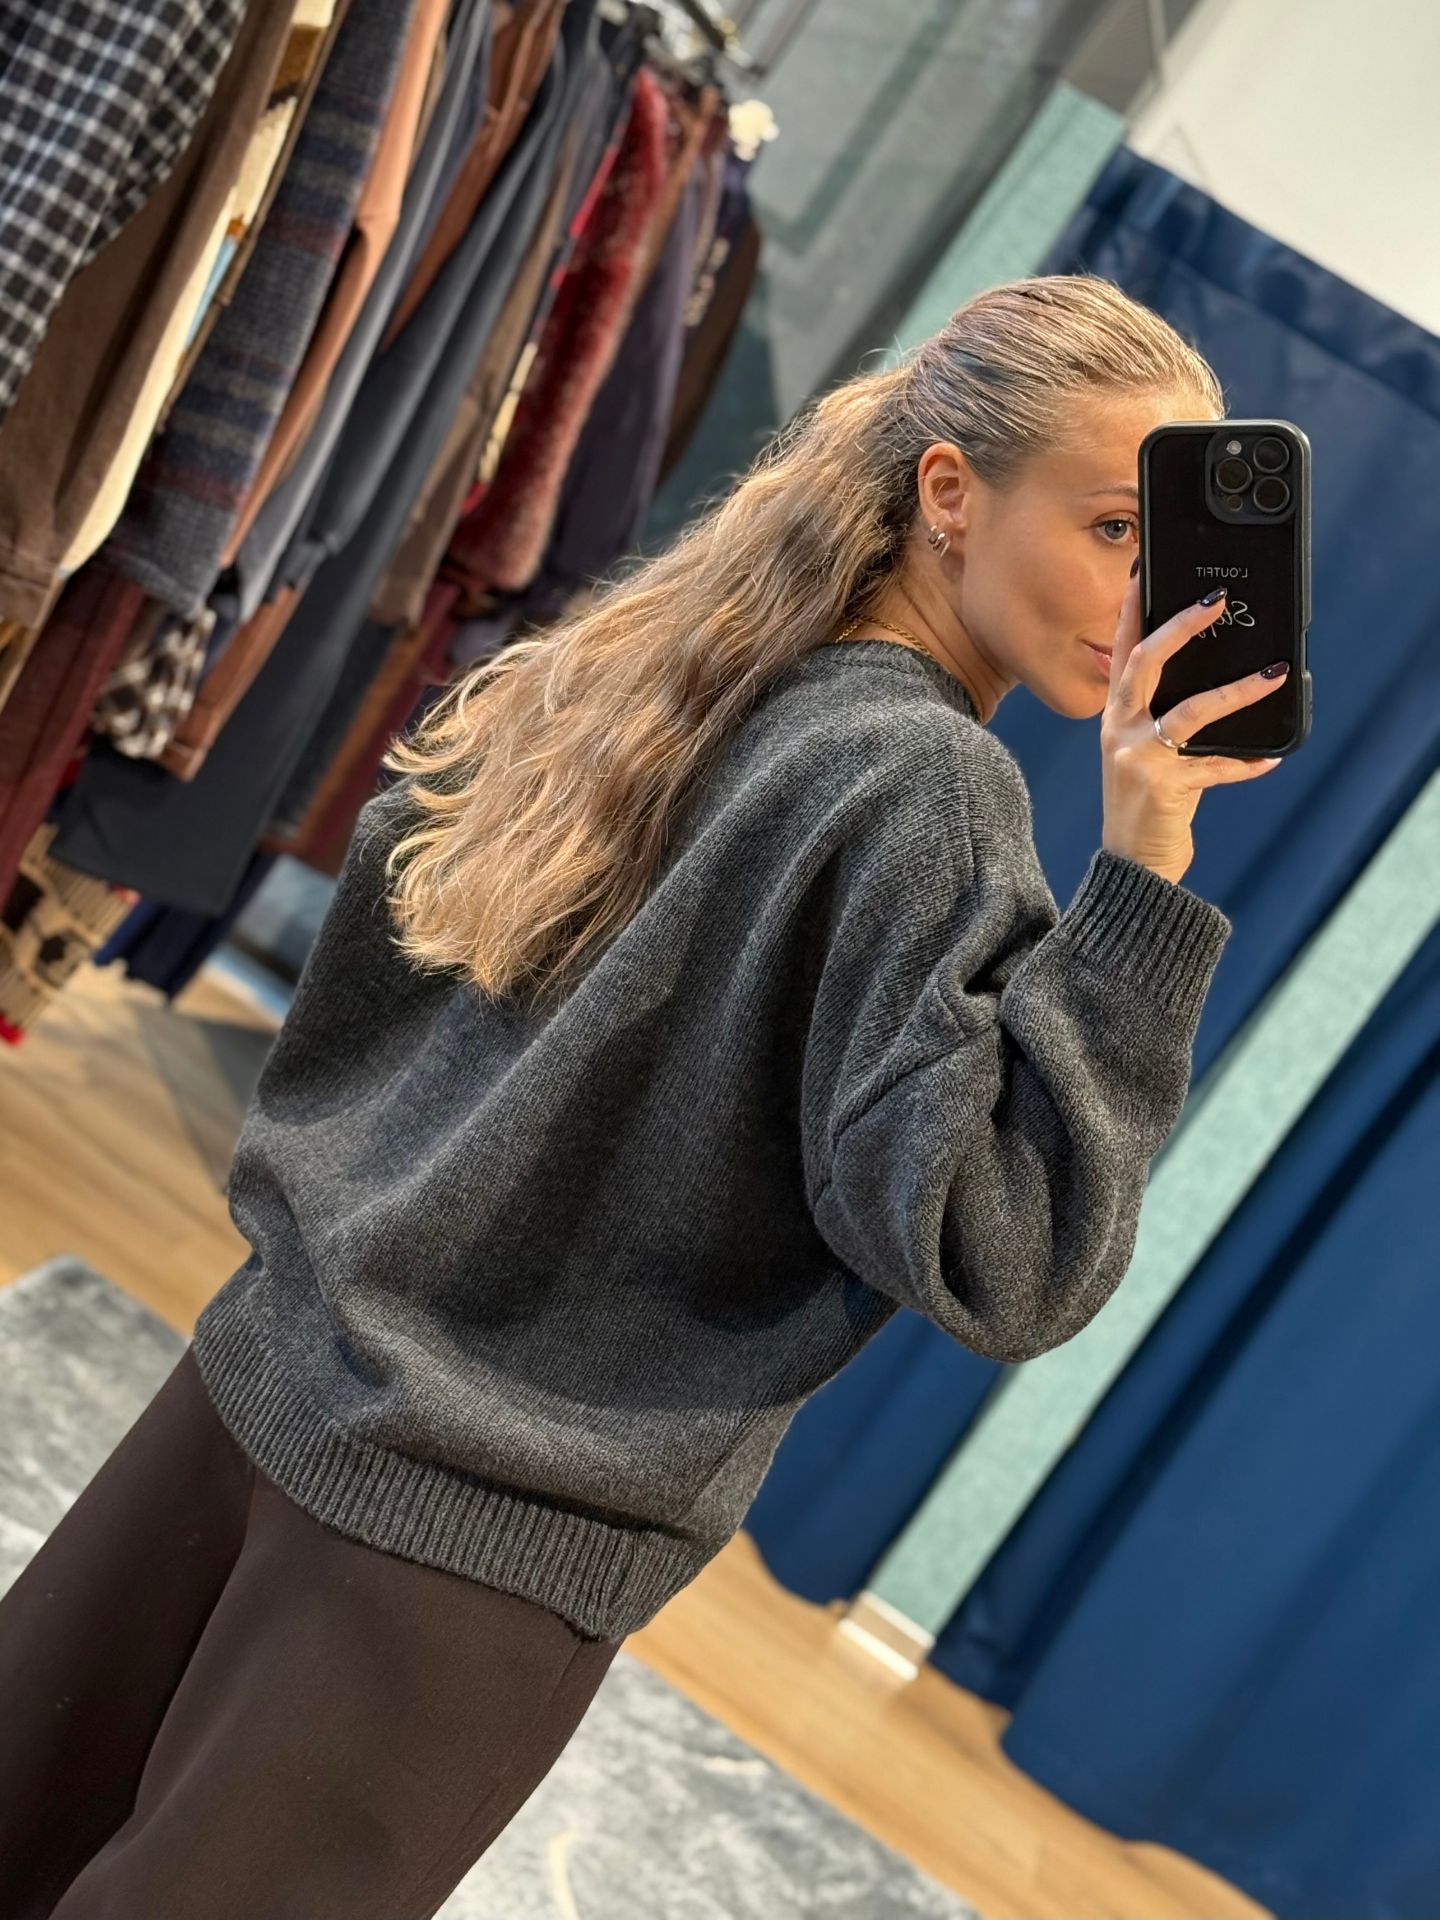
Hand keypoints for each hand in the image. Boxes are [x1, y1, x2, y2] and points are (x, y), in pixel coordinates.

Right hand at [1100, 571, 1285, 885]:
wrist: (1132, 865)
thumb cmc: (1144, 805)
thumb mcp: (1139, 753)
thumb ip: (1160, 717)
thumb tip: (1212, 677)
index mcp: (1114, 717)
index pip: (1121, 651)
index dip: (1132, 609)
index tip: (1147, 571)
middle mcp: (1119, 731)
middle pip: (1146, 663)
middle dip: (1181, 627)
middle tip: (1217, 599)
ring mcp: (1138, 759)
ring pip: (1190, 710)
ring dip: (1237, 691)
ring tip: (1274, 676)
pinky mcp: (1165, 788)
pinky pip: (1216, 767)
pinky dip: (1246, 763)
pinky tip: (1271, 758)